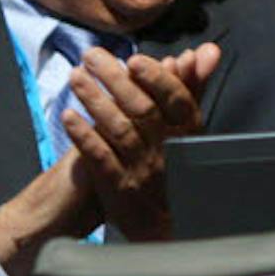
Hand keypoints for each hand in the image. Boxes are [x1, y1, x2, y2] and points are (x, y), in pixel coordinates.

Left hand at [60, 44, 218, 240]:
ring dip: (96, 101)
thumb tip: (206, 51)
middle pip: (143, 110)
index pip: (177, 100)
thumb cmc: (173, 164)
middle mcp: (166, 149)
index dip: (157, 79)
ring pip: (120, 130)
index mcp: (186, 132)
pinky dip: (84, 136)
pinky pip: (101, 159)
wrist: (163, 224)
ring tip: (76, 77)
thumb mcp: (188, 125)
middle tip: (92, 56)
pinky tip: (68, 117)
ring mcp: (141, 169)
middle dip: (116, 79)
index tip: (135, 60)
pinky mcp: (118, 187)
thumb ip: (194, 86)